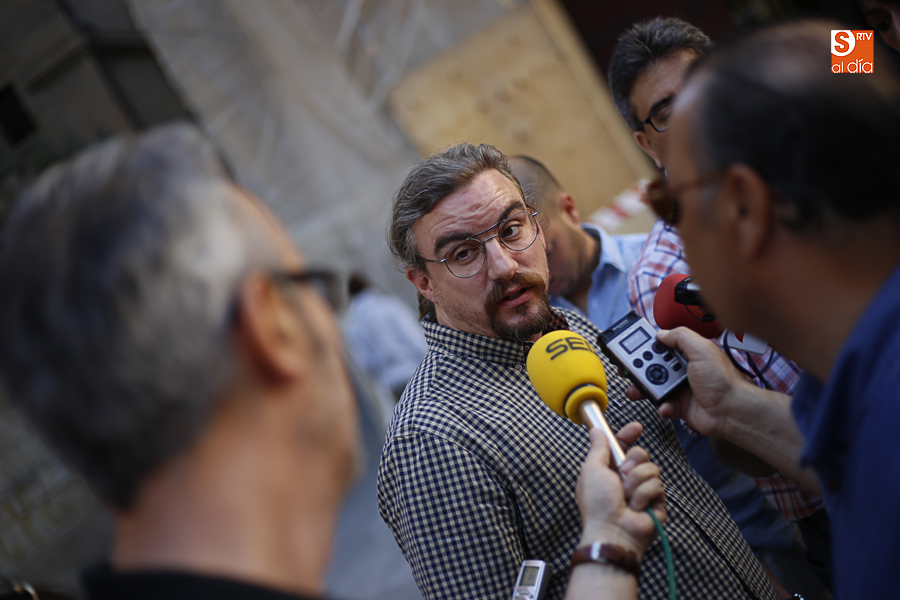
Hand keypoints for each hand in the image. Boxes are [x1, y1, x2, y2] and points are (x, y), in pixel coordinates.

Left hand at [576, 427, 665, 558]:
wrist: (612, 530)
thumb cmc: (597, 503)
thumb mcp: (592, 469)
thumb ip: (597, 448)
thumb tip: (596, 430)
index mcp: (609, 471)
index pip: (623, 447)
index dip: (629, 436)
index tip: (636, 427)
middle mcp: (627, 479)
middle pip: (641, 454)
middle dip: (633, 460)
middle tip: (623, 472)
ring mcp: (643, 491)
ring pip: (652, 469)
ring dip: (636, 480)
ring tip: (626, 496)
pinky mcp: (656, 503)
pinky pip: (658, 486)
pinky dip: (644, 494)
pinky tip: (636, 507)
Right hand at [625, 327, 746, 436]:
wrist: (732, 411)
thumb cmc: (723, 380)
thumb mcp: (702, 349)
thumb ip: (680, 336)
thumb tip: (661, 333)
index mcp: (686, 354)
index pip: (660, 346)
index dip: (644, 346)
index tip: (629, 348)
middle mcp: (681, 369)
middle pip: (651, 366)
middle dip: (636, 368)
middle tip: (626, 370)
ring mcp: (679, 388)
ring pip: (652, 386)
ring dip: (642, 389)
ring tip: (636, 390)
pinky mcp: (678, 406)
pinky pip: (662, 405)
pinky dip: (661, 406)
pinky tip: (666, 405)